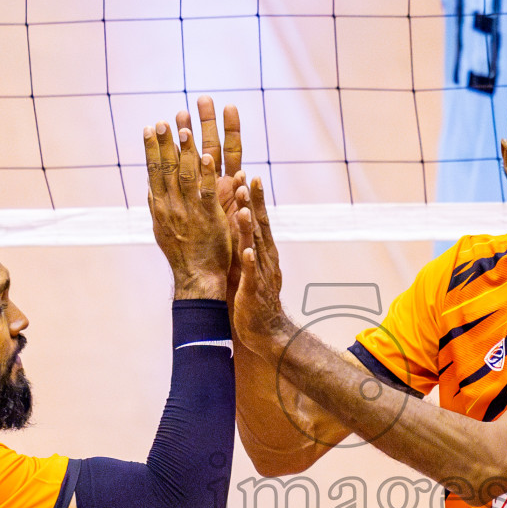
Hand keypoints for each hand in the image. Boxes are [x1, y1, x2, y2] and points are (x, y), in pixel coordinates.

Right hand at [144, 98, 240, 298]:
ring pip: (185, 175)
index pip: (153, 171)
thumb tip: (150, 186)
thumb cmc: (183, 254)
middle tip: (162, 120)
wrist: (198, 278)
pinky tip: (205, 155)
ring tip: (184, 128)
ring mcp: (189, 212)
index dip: (151, 148)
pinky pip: (206, 191)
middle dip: (164, 143)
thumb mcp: (164, 228)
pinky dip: (205, 173)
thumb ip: (159, 205)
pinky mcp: (209, 218)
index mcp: (160, 207)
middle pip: (166, 169)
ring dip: (184, 151)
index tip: (149, 127)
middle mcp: (171, 207)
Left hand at [232, 176, 294, 361]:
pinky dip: (250, 262)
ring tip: (244, 209)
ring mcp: (260, 274)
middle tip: (246, 180)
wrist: (268, 330)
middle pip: (259, 227)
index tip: (249, 176)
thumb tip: (238, 225)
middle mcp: (265, 259)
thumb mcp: (251, 266)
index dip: (255, 199)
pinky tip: (247, 251)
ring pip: (255, 247)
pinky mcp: (253, 291)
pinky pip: (251, 275)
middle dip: (252, 204)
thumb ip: (247, 245)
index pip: (260, 220)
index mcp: (263, 252)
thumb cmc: (255, 298)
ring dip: (250, 228)